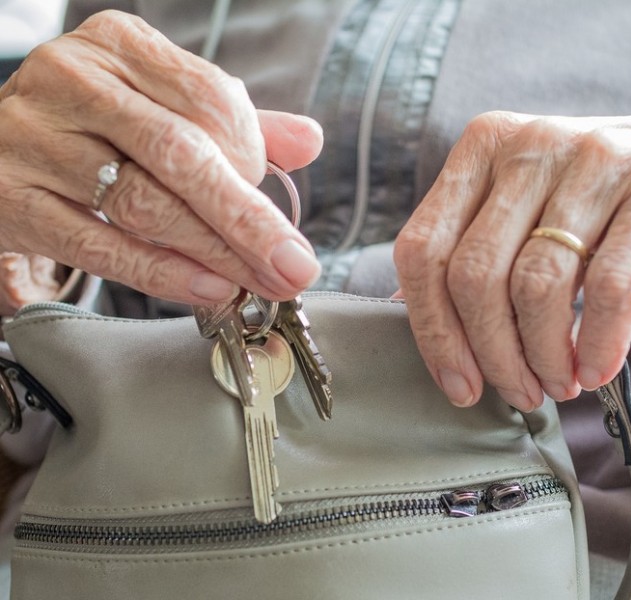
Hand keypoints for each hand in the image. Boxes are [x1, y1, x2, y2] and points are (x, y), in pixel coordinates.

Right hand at [0, 10, 323, 304]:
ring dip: (214, 252)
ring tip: (259, 281)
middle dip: (248, 219)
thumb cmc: (98, 125)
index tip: (275, 200)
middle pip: (181, 155)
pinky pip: (98, 245)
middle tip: (293, 264)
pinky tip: (208, 287)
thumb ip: (236, 123)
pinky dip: (161, 272)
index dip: (252, 155)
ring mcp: (36, 139)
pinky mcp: (13, 199)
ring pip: (143, 203)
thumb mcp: (165, 105)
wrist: (0, 144)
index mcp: (122, 47)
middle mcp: (74, 81)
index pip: (209, 97)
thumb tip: (309, 140)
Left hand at [395, 111, 630, 409]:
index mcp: (482, 147)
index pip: (424, 249)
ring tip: (558, 384)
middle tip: (518, 392)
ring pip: (538, 285)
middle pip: (476, 274)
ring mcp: (597, 158)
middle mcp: (532, 144)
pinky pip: (610, 288)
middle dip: (493, 354)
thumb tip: (408, 316)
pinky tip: (596, 370)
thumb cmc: (588, 205)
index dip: (433, 329)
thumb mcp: (520, 210)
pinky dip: (598, 344)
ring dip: (543, 357)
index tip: (457, 383)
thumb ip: (466, 251)